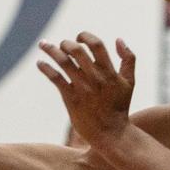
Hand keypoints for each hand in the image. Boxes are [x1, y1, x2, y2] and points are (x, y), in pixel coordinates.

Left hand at [37, 32, 135, 147]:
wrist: (111, 133)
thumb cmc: (119, 106)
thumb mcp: (130, 82)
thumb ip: (128, 59)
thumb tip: (118, 39)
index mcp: (109, 72)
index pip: (96, 45)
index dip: (85, 36)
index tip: (78, 36)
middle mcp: (95, 78)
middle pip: (77, 51)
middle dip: (66, 43)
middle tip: (61, 44)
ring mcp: (82, 88)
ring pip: (63, 62)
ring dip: (51, 50)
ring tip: (43, 45)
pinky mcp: (71, 98)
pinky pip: (56, 78)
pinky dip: (46, 68)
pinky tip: (40, 63)